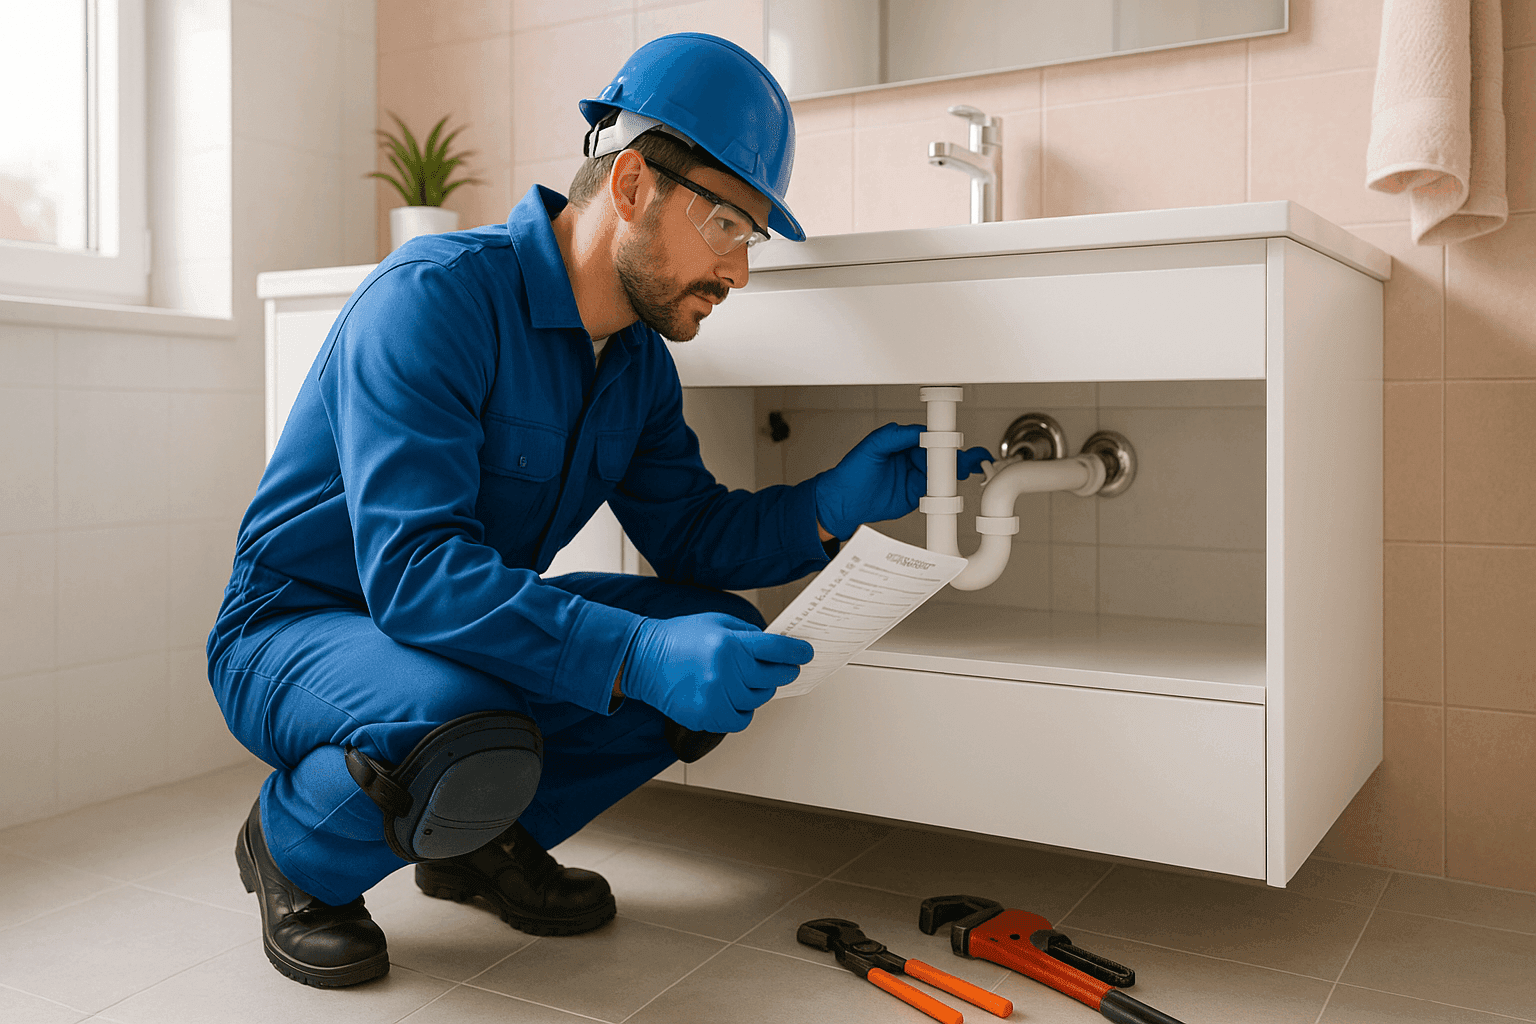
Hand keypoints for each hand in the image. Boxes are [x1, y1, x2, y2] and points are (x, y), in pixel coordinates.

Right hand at [621, 613, 814, 732]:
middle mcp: (725, 672)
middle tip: (785, 667)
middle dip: (782, 671)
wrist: (641, 659)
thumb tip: (775, 647)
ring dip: (759, 691)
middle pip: (772, 678)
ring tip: (747, 680)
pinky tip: (734, 698)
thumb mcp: (716, 622)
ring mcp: (715, 697)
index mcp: (729, 644)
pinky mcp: (706, 716)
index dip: (797, 652)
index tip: (805, 654)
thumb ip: (748, 634)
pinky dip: (743, 710)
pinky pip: (741, 719)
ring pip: (758, 700)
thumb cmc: (678, 638)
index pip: (777, 650)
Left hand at [814, 423, 991, 539]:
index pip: (929, 437)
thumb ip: (894, 435)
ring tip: (968, 470)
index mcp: (903, 442)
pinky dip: (949, 490)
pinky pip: (937, 492)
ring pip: (943, 472)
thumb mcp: (871, 447)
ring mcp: (916, 477)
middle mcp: (912, 458)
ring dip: (957, 471)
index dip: (943, 439)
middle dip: (956, 456)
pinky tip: (955, 487)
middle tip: (963, 460)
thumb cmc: (850, 472)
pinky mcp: (917, 495)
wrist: (842, 502)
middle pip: (942, 455)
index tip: (951, 443)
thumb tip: (917, 430)